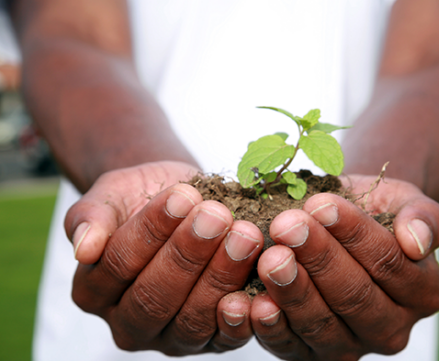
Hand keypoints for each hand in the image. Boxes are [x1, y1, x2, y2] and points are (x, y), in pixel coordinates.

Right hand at [65, 161, 263, 354]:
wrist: (183, 203)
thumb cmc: (143, 197)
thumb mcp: (111, 196)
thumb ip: (90, 218)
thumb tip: (84, 248)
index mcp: (94, 291)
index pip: (119, 265)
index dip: (151, 231)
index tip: (182, 197)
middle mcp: (129, 324)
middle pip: (155, 298)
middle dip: (188, 254)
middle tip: (217, 216)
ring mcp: (172, 337)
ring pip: (192, 319)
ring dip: (220, 277)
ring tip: (244, 235)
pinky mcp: (211, 341)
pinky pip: (226, 338)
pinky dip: (242, 318)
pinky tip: (258, 289)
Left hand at [249, 175, 438, 359]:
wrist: (341, 226)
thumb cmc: (375, 211)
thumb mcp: (405, 201)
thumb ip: (424, 217)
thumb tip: (417, 242)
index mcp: (422, 293)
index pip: (388, 263)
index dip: (354, 234)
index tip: (322, 206)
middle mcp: (391, 329)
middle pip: (354, 296)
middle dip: (318, 258)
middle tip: (288, 226)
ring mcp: (350, 346)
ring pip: (322, 324)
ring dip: (293, 290)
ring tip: (271, 257)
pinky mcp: (310, 355)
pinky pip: (290, 346)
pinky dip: (272, 328)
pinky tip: (255, 304)